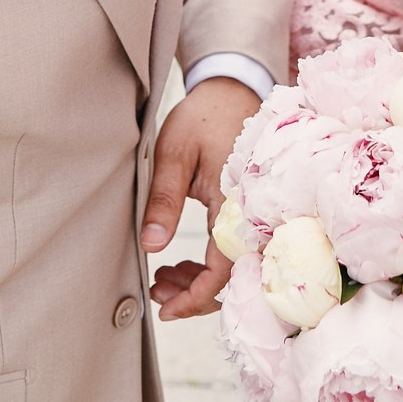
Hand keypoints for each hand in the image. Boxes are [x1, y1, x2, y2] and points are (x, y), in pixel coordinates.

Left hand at [144, 75, 261, 319]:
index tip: (166, 308)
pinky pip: (232, 251)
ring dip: (198, 282)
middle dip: (194, 295)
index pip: (223, 268)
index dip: (196, 297)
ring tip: (162, 280)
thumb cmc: (202, 118)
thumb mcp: (172, 154)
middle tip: (157, 293)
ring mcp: (251, 214)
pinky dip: (207, 265)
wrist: (229, 93)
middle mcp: (249, 214)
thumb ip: (164, 200)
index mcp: (235, 201)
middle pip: (231, 276)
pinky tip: (180, 264)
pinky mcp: (245, 213)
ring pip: (232, 268)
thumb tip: (152, 246)